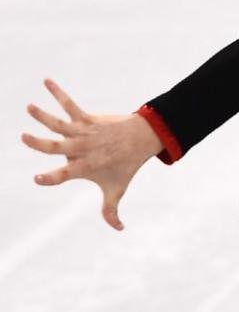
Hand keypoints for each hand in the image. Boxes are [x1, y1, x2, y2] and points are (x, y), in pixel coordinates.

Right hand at [21, 79, 163, 230]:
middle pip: (56, 147)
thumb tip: (119, 230)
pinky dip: (58, 93)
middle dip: (39, 143)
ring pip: (59, 123)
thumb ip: (111, 211)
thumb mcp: (117, 190)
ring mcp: (83, 133)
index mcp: (84, 168)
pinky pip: (70, 104)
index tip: (38, 178)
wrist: (143, 139)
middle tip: (23, 137)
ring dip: (43, 115)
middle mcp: (81, 149)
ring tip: (29, 106)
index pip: (64, 175)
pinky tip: (47, 81)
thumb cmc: (126, 166)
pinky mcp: (87, 119)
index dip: (51, 178)